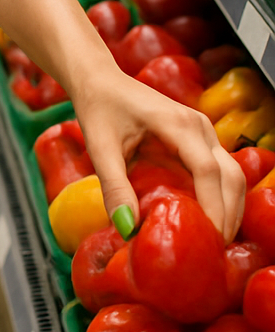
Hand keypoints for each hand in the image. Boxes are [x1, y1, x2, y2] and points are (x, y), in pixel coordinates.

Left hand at [0, 0, 244, 241]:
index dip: (213, 208)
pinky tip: (208, 222)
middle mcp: (199, 127)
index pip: (208, 172)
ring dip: (230, 209)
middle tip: (214, 251)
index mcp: (177, 124)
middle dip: (228, 216)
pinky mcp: (200, 140)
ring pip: (233, 175)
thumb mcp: (100, 147)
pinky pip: (221, 172)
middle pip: (231, 177)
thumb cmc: (99, 108)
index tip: (207, 240)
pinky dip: (222, 198)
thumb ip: (113, 185)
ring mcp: (203, 132)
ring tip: (214, 242)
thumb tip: (127, 228)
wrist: (100, 80)